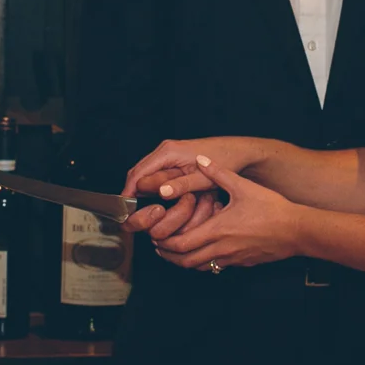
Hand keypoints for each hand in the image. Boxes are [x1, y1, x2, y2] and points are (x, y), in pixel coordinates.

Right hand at [121, 138, 257, 235]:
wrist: (239, 152)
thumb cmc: (223, 162)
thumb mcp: (202, 179)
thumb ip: (180, 185)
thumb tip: (161, 192)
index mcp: (168, 152)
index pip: (139, 173)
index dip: (129, 192)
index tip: (125, 209)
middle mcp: (165, 150)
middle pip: (138, 172)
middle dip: (133, 192)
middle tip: (131, 213)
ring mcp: (168, 153)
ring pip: (145, 173)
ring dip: (142, 190)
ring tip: (140, 209)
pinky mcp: (174, 158)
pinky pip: (155, 173)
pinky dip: (152, 186)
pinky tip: (154, 200)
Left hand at [154, 161, 303, 272]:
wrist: (297, 230)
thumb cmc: (272, 209)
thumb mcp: (243, 187)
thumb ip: (219, 173)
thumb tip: (201, 159)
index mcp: (217, 230)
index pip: (180, 244)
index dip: (164, 243)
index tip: (156, 236)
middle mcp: (221, 248)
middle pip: (184, 261)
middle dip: (168, 255)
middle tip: (159, 246)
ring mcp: (232, 258)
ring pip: (199, 267)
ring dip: (184, 261)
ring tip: (176, 250)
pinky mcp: (242, 262)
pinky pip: (216, 267)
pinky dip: (203, 262)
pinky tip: (203, 251)